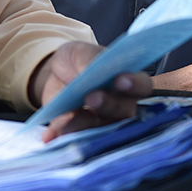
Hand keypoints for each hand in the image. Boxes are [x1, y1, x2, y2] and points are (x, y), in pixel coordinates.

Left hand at [30, 41, 152, 141]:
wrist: (54, 76)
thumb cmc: (77, 61)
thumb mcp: (78, 52)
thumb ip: (87, 59)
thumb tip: (88, 71)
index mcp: (128, 80)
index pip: (141, 85)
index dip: (134, 84)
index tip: (120, 81)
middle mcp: (122, 106)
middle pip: (124, 111)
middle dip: (108, 104)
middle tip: (91, 98)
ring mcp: (103, 123)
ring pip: (100, 130)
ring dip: (83, 127)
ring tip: (65, 125)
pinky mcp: (83, 133)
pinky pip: (76, 139)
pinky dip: (61, 136)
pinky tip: (50, 136)